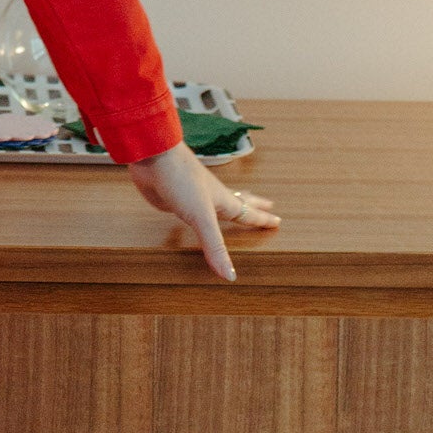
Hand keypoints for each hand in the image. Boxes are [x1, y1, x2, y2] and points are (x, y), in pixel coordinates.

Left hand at [126, 141, 278, 281]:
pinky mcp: (174, 197)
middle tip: (268, 203)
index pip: (248, 212)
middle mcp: (210, 197)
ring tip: (235, 205)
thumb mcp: (202, 217)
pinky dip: (198, 212)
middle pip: (238, 200)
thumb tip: (230, 276)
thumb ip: (215, 246)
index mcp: (223, 200)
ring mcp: (192, 196)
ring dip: (228, 206)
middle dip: (254, 204)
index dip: (263, 219)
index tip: (278, 220)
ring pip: (215, 204)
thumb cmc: (182, 180)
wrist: (154, 156)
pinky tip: (191, 211)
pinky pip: (191, 209)